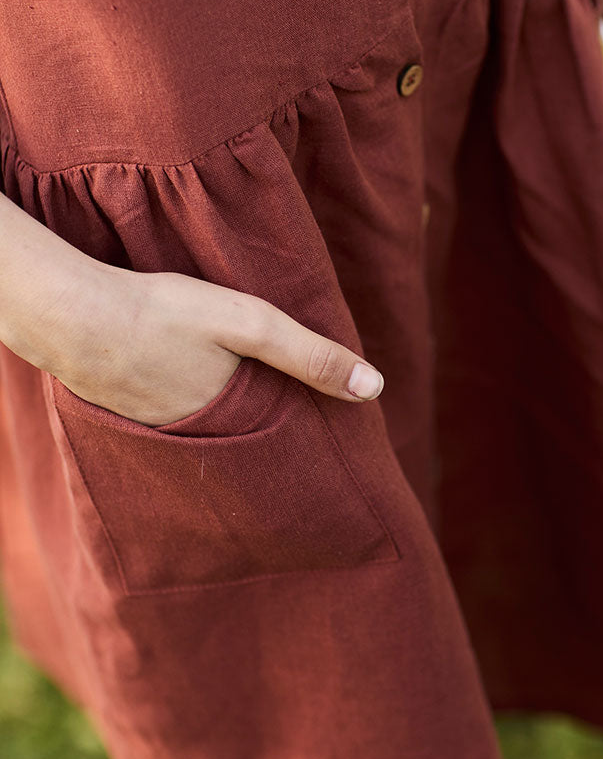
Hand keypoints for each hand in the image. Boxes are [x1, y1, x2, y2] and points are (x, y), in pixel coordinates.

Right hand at [37, 262, 384, 426]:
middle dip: (272, 435)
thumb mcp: (251, 323)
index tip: (336, 444)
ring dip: (229, 421)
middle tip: (297, 427)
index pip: (285, 441)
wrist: (73, 316)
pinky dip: (191, 405)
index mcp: (235, 422)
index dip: (308, 436)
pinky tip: (191, 383)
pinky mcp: (134, 414)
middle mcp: (199, 440)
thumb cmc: (165, 314)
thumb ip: (310, 354)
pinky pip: (176, 419)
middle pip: (248, 439)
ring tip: (251, 403)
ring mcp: (162, 431)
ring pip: (212, 429)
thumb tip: (374, 387)